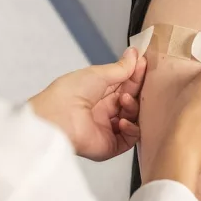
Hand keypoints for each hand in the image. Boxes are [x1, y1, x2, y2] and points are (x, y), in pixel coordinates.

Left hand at [30, 48, 146, 161]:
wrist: (56, 118)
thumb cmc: (70, 92)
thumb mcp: (98, 74)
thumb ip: (120, 68)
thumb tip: (134, 54)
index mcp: (98, 92)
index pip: (124, 84)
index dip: (135, 75)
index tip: (144, 63)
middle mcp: (103, 110)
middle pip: (131, 100)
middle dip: (137, 90)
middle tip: (142, 82)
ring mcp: (107, 128)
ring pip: (133, 118)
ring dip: (133, 108)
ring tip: (125, 100)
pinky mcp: (109, 145)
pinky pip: (129, 139)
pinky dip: (132, 129)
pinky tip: (123, 121)